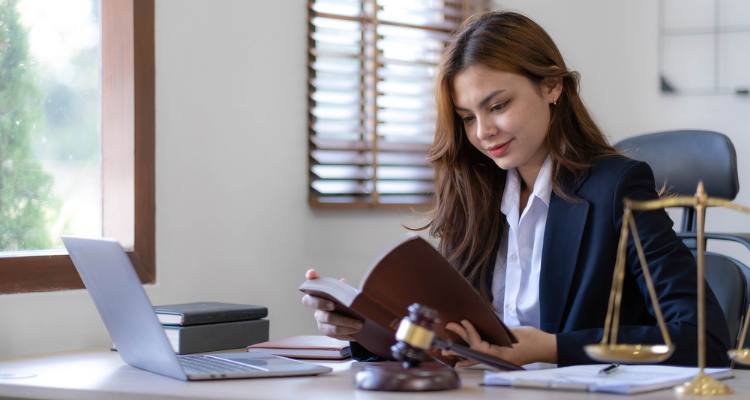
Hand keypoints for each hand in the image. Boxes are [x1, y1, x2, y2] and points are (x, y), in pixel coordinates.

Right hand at [301, 269, 362, 340]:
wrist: (353, 320)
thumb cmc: (348, 303)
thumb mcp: (347, 295)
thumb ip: (344, 289)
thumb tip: (342, 282)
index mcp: (321, 293)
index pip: (312, 283)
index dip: (310, 278)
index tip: (310, 275)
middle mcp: (316, 305)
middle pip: (311, 302)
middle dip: (321, 303)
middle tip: (334, 305)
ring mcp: (319, 318)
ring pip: (327, 319)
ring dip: (344, 321)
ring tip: (358, 324)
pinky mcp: (326, 330)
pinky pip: (333, 332)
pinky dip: (346, 331)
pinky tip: (356, 330)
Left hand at [442, 320, 556, 366]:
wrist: (545, 347)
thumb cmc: (533, 338)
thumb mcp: (513, 332)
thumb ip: (495, 331)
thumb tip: (480, 326)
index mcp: (500, 354)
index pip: (479, 345)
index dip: (469, 333)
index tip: (463, 322)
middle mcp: (496, 359)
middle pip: (473, 351)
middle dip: (459, 342)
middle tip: (447, 333)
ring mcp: (497, 360)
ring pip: (474, 356)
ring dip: (460, 353)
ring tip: (446, 352)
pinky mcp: (498, 358)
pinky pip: (481, 358)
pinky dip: (470, 358)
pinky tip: (460, 362)